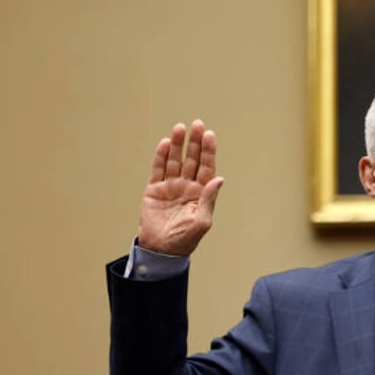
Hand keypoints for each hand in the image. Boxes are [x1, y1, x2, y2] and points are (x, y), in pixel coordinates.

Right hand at [138, 119, 223, 255]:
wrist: (161, 249)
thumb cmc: (185, 239)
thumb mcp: (201, 221)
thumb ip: (209, 200)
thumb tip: (219, 179)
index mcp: (201, 194)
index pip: (207, 168)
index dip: (208, 151)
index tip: (210, 135)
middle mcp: (187, 186)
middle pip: (192, 160)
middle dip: (195, 143)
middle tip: (197, 124)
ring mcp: (171, 186)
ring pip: (175, 161)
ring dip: (178, 145)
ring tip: (180, 128)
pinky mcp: (154, 189)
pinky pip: (158, 169)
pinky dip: (161, 156)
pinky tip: (166, 143)